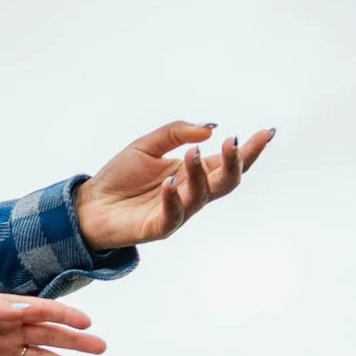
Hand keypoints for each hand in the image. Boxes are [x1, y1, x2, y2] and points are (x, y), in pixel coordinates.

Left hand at [73, 121, 273, 250]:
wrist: (88, 204)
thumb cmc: (119, 177)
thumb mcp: (148, 145)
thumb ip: (176, 133)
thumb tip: (209, 128)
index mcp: (193, 172)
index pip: (227, 161)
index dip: (249, 149)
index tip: (267, 132)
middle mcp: (191, 192)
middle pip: (226, 181)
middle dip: (236, 162)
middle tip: (232, 142)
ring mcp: (177, 211)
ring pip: (202, 195)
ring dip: (199, 173)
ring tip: (191, 153)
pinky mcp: (158, 227)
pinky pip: (173, 214)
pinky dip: (173, 198)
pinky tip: (168, 183)